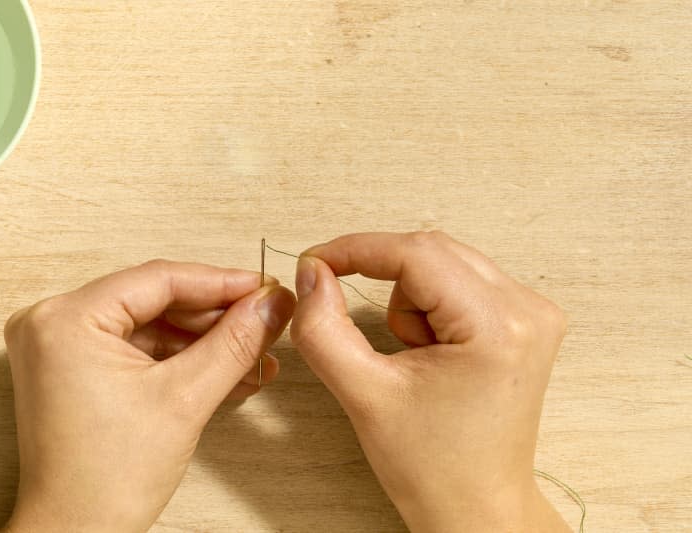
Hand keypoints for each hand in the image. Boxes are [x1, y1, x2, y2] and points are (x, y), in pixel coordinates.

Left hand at [1, 261, 295, 532]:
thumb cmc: (105, 481)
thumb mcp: (185, 399)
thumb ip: (234, 342)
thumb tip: (271, 305)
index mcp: (66, 320)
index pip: (159, 279)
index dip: (221, 282)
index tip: (264, 288)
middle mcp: (53, 324)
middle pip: (156, 300)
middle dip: (217, 316)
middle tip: (265, 319)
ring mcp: (61, 347)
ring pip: (152, 325)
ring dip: (205, 341)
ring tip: (254, 353)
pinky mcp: (75, 368)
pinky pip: (138, 348)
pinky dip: (181, 358)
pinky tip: (226, 370)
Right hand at [291, 232, 570, 532]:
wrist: (475, 507)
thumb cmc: (434, 467)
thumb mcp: (364, 396)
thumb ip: (324, 328)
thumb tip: (313, 273)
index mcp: (498, 327)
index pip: (417, 254)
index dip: (357, 249)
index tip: (315, 261)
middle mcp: (528, 310)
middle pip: (432, 251)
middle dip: (383, 278)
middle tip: (350, 312)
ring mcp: (531, 313)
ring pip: (443, 264)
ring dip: (408, 298)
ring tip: (410, 355)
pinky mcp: (522, 321)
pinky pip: (459, 282)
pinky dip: (428, 305)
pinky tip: (429, 351)